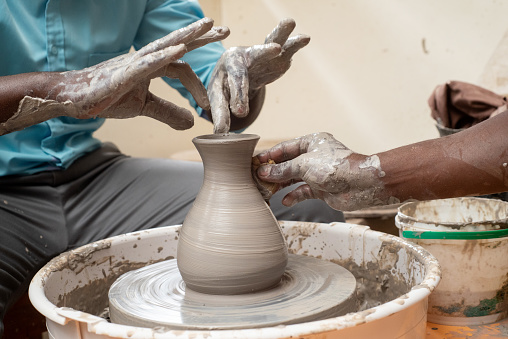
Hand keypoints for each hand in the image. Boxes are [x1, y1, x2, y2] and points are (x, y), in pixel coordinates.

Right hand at [8, 18, 229, 132]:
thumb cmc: (106, 97)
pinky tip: (180, 49)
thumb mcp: (144, 107)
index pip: (180, 67)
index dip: (196, 85)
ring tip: (207, 26)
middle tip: (225, 29)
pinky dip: (164, 56)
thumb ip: (168, 112)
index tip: (208, 104)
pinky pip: (146, 62)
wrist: (73, 98)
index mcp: (151, 66)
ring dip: (186, 35)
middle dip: (201, 36)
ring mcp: (133, 63)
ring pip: (164, 45)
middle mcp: (145, 59)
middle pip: (177, 44)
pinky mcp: (122, 73)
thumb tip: (191, 122)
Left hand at [208, 18, 309, 133]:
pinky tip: (304, 38)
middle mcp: (242, 56)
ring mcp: (259, 55)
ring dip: (279, 36)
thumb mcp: (219, 98)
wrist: (234, 72)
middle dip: (264, 55)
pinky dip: (294, 44)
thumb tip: (219, 134)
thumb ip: (221, 113)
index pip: (232, 83)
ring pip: (268, 46)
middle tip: (274, 52)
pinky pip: (285, 49)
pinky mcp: (275, 57)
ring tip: (289, 24)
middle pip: (250, 59)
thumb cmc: (224, 85)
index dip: (236, 97)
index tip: (240, 112)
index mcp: (225, 66)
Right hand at [254, 132, 386, 210]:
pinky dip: (294, 196)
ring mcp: (318, 173)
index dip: (269, 155)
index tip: (254, 162)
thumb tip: (263, 172)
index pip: (285, 148)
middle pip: (288, 163)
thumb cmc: (335, 167)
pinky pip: (303, 191)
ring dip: (281, 184)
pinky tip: (285, 201)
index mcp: (311, 142)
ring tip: (266, 190)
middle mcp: (314, 156)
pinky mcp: (321, 188)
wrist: (360, 185)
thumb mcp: (303, 165)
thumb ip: (282, 170)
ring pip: (294, 178)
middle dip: (273, 171)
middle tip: (256, 178)